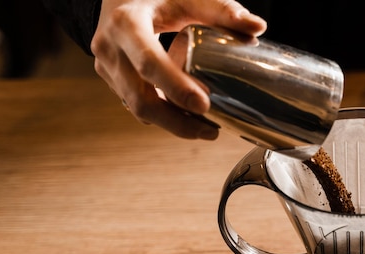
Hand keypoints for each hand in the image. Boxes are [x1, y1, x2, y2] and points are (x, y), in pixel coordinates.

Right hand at [91, 0, 266, 138]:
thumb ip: (222, 10)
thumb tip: (257, 27)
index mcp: (126, 24)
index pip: (148, 62)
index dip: (176, 88)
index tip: (204, 105)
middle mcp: (110, 49)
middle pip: (140, 99)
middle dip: (177, 121)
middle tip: (212, 130)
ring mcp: (108, 68)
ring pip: (137, 109)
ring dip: (172, 125)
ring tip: (206, 130)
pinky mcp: (113, 80)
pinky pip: (136, 106)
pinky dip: (163, 117)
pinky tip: (188, 120)